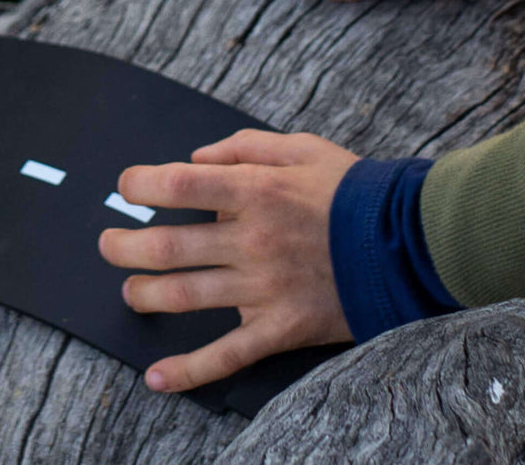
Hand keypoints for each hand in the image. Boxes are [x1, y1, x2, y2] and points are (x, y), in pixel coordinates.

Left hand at [99, 129, 358, 392]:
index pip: (176, 185)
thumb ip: (244, 148)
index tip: (128, 187)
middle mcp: (252, 240)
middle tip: (109, 245)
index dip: (139, 184)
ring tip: (130, 291)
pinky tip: (156, 378)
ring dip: (144, 295)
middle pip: (166, 246)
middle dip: (123, 247)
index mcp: (254, 191)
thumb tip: (195, 156)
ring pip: (184, 296)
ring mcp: (265, 287)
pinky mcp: (282, 327)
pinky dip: (188, 370)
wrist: (415, 243)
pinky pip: (228, 354)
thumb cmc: (355, 190)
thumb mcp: (302, 148)